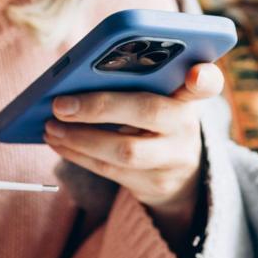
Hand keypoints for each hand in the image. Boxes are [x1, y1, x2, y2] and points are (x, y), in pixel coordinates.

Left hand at [43, 63, 222, 242]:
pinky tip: (58, 141)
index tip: (195, 73)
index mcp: (189, 95)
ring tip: (51, 125)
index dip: (204, 77)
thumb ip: (138, 80)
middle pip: (147, 112)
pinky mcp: (154, 184)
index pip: (207, 82)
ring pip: (124, 150)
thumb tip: (77, 74)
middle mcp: (186, 126)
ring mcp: (173, 159)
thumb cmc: (156, 118)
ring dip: (80, 138)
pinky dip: (78, 155)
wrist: (179, 172)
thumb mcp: (161, 95)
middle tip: (60, 104)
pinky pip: (110, 170)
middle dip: (100, 107)